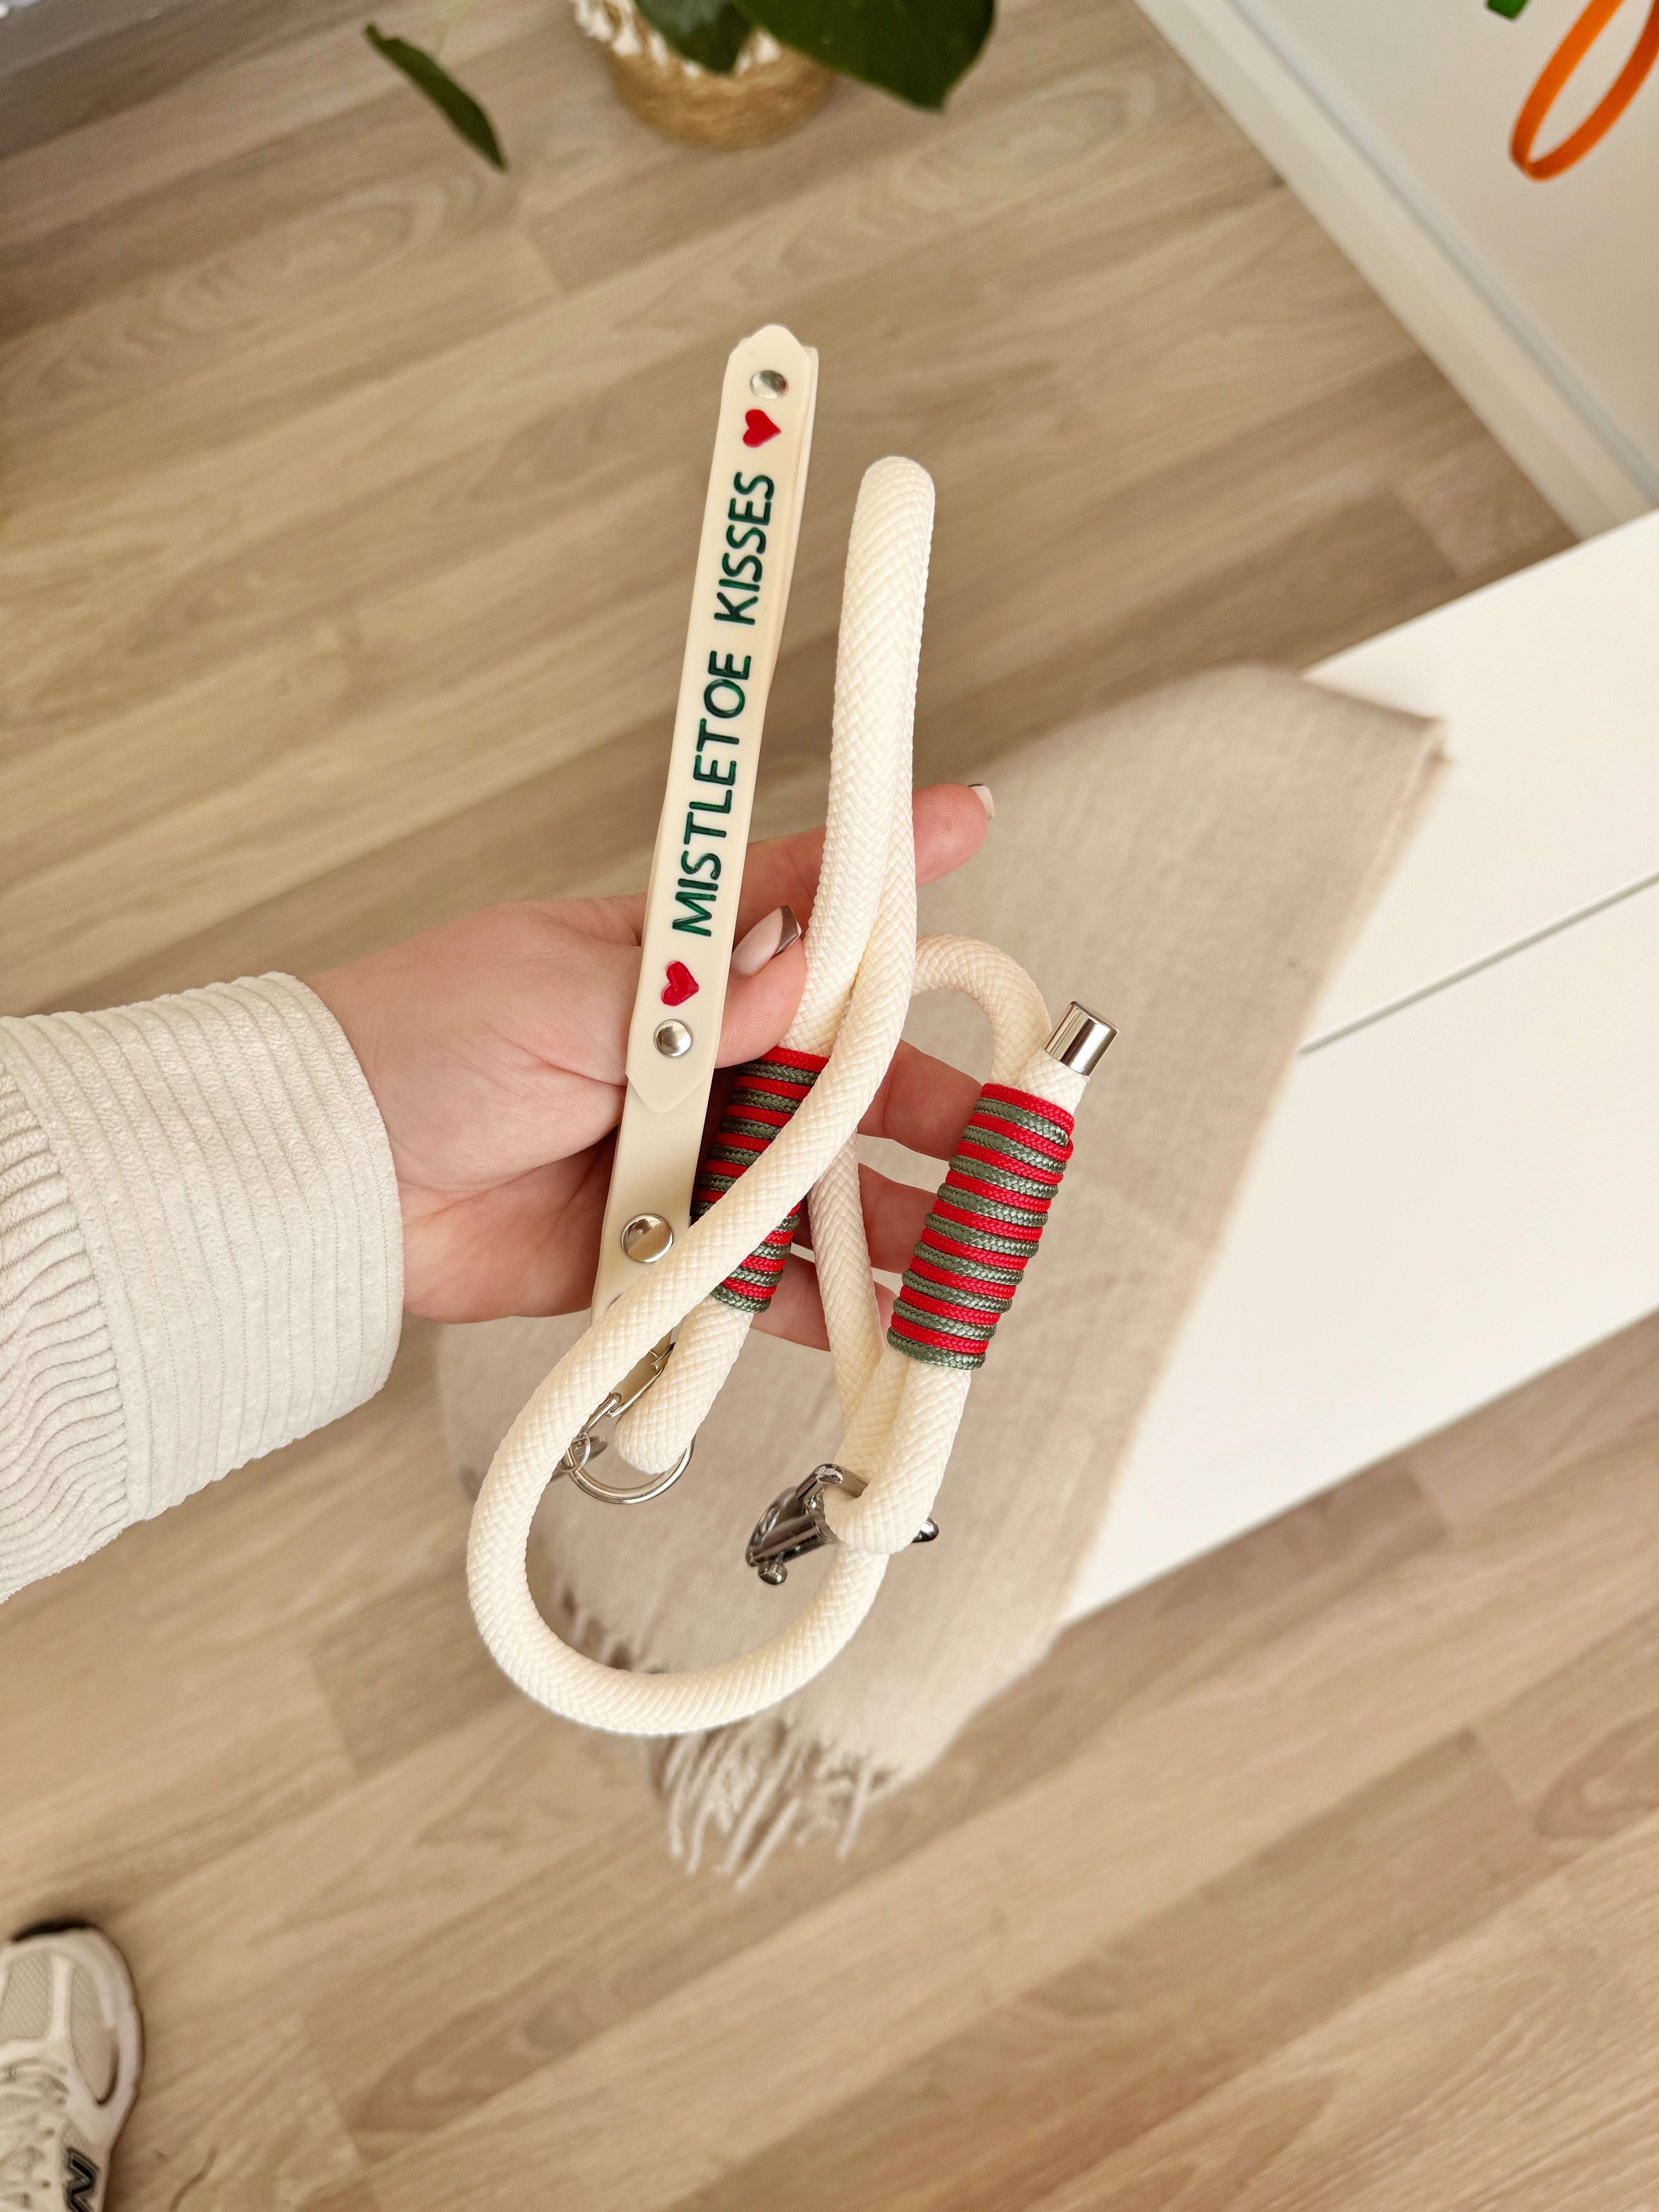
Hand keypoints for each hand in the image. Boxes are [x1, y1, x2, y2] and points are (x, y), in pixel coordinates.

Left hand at [308, 784, 989, 1335]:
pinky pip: (753, 1280)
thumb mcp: (564, 988)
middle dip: (926, 1099)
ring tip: (965, 1246)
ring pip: (812, 1185)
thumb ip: (695, 1000)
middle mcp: (698, 1061)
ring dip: (889, 1214)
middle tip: (1005, 1131)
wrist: (337, 1168)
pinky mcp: (657, 1250)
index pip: (801, 908)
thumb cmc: (425, 1039)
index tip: (963, 822)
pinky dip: (812, 1302)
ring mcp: (684, 1159)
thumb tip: (799, 979)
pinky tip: (875, 1316)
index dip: (885, 873)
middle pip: (839, 1075)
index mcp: (676, 969)